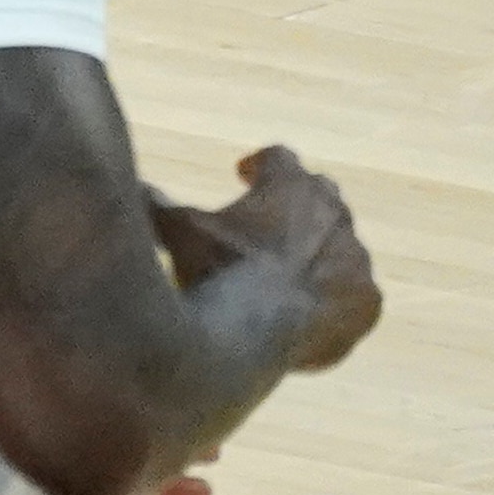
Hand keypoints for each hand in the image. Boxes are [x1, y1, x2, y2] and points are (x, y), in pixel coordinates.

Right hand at [154, 146, 381, 371]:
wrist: (255, 336)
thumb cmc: (215, 273)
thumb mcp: (176, 229)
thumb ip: (156, 201)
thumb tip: (125, 183)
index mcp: (291, 186)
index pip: (279, 158)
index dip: (259, 166)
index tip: (241, 174)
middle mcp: (334, 216)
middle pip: (322, 194)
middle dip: (297, 203)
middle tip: (269, 220)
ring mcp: (358, 262)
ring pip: (343, 244)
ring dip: (318, 251)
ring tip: (285, 272)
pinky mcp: (368, 304)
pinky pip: (357, 293)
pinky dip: (335, 296)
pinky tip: (307, 308)